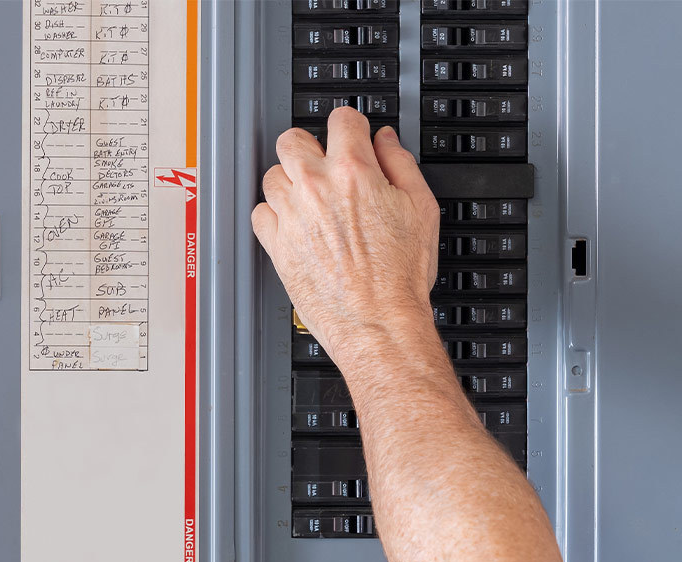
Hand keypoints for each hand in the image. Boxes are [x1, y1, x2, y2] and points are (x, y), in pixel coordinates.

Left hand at [252, 107, 439, 366]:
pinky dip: (274, 214)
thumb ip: (401, 164)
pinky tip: (295, 224)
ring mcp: (291, 215)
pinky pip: (260, 212)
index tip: (352, 135)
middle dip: (310, 146)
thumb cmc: (400, 276)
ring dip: (290, 181)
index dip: (351, 126)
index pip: (341, 119)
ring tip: (310, 200)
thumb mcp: (421, 208)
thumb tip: (386, 141)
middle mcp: (315, 188)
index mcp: (353, 171)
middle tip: (324, 164)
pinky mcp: (276, 244)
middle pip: (292, 139)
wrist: (378, 323)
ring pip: (272, 175)